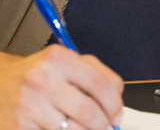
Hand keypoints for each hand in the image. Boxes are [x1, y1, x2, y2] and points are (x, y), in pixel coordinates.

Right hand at [0, 45, 123, 129]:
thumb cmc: (39, 74)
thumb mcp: (68, 62)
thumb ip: (98, 74)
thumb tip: (117, 101)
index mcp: (59, 59)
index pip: (101, 85)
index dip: (114, 104)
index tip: (117, 115)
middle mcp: (42, 80)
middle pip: (88, 112)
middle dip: (103, 124)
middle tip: (105, 126)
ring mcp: (28, 106)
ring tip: (84, 127)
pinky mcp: (18, 127)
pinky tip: (62, 128)